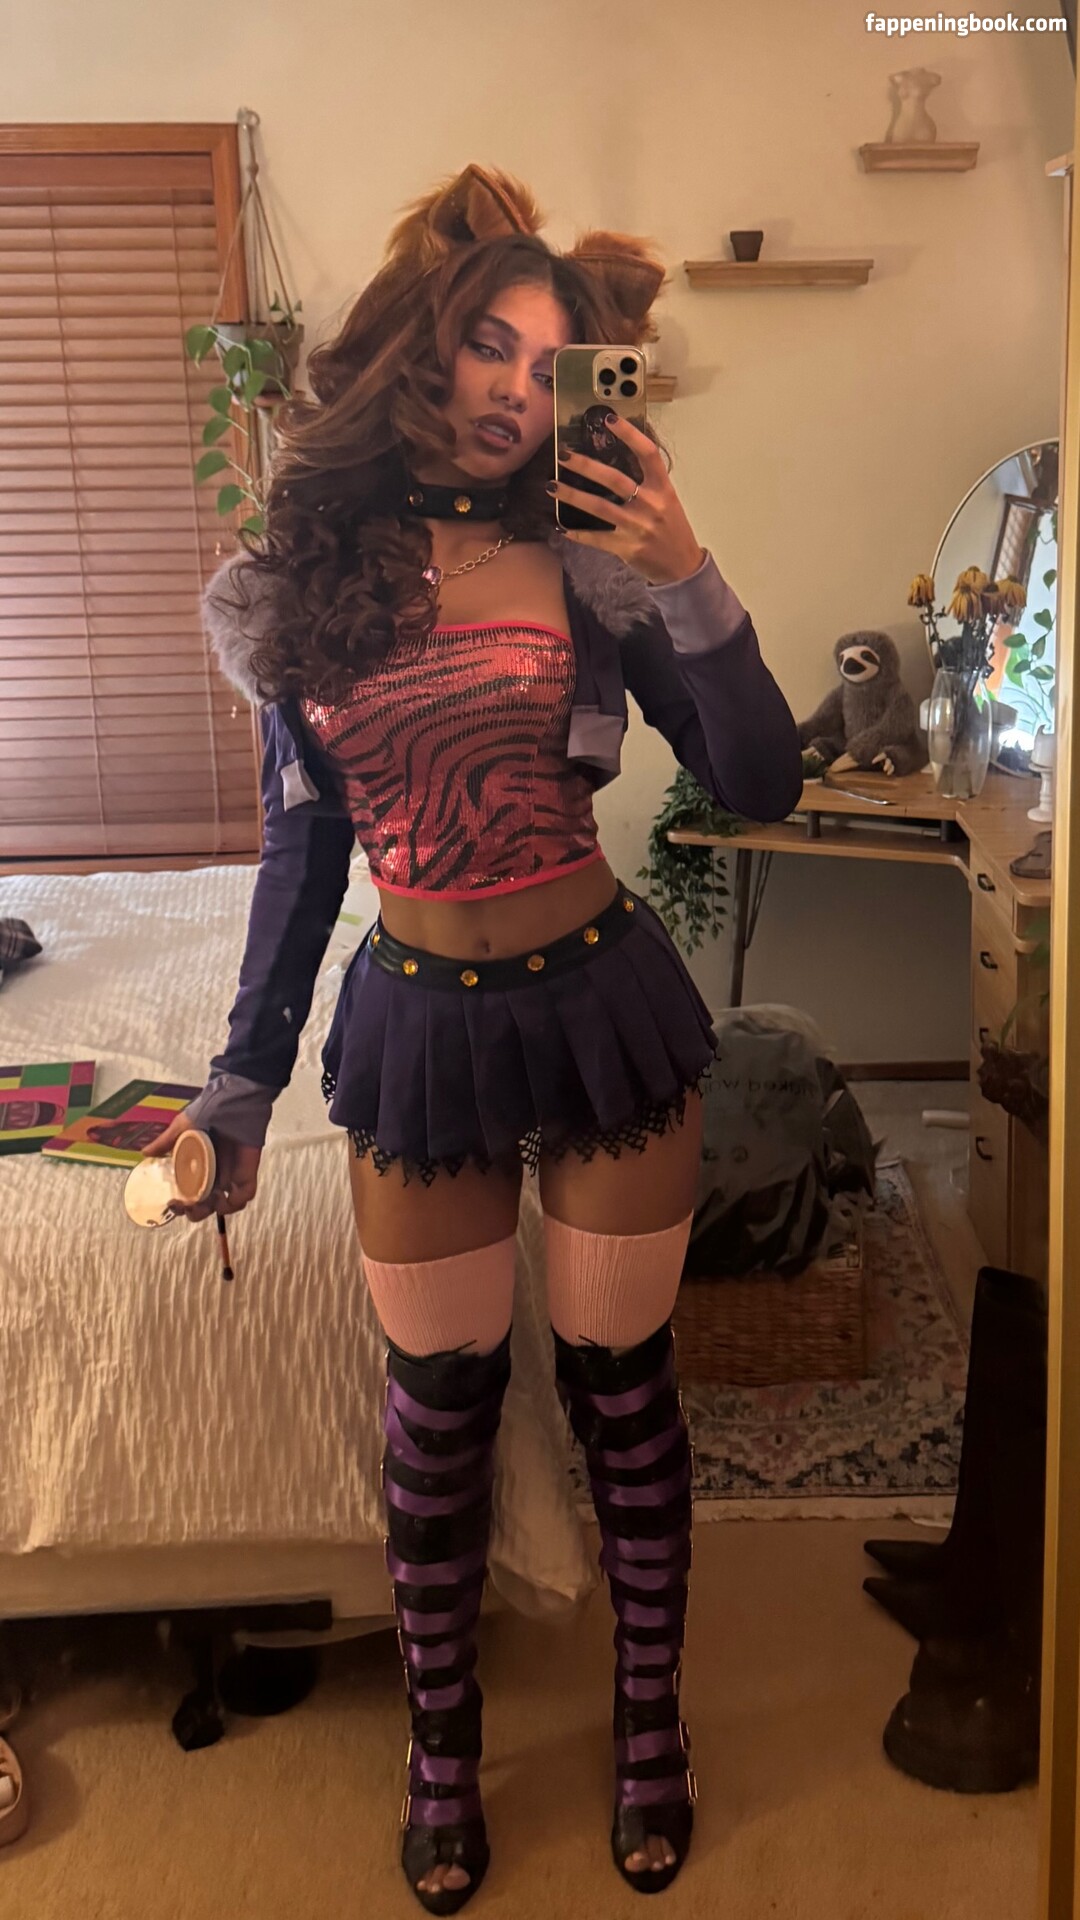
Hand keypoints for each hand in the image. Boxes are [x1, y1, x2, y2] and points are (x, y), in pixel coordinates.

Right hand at [143, 1110, 261, 1222]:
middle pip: (205, 1206)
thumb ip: (165, 1142)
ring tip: (205, 1201)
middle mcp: (213, 1175)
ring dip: (214, 1210)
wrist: (232, 1099)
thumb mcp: (182, 1127)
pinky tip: (224, 1198)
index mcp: (197, 1168)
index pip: (189, 1195)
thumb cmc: (208, 1110)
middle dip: (195, 1213)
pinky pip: (244, 1195)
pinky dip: (235, 1203)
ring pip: (224, 1205)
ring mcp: (231, 1174)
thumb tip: (144, 1153)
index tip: (172, 1204)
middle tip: (187, 1206)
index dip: (181, 1205)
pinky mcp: (247, 1171)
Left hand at [550, 414, 705, 585]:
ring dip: (572, 496)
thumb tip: (614, 461)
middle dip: (585, 465)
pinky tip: (562, 527)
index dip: (630, 434)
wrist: (681, 566)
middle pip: (614, 479)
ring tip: (551, 486)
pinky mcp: (626, 547)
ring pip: (599, 507)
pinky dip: (578, 533)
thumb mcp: (667, 500)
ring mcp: (637, 526)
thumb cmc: (672, 529)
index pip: (647, 454)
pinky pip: (596, 538)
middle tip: (563, 455)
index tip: (609, 420)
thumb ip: (647, 483)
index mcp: (662, 488)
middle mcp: (650, 504)